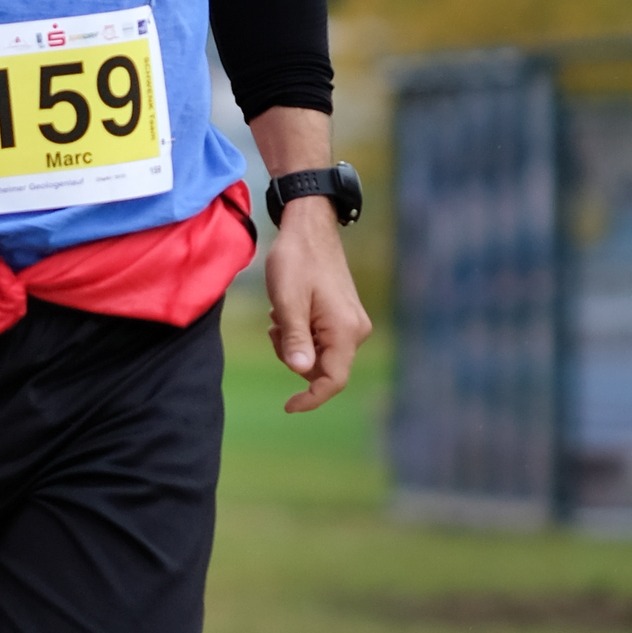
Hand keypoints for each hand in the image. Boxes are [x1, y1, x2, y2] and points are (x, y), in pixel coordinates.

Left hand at [265, 197, 372, 411]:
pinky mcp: (345, 315)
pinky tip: (291, 310)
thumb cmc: (296, 260)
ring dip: (297, 344)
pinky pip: (323, 339)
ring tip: (280, 314)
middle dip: (296, 359)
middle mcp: (356, 330)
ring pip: (321, 355)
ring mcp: (353, 322)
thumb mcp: (287, 301)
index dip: (311, 399)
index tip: (287, 406)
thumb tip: (300, 370)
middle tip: (275, 327)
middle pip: (325, 369)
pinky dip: (303, 333)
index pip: (333, 380)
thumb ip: (294, 339)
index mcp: (345, 330)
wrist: (310, 226)